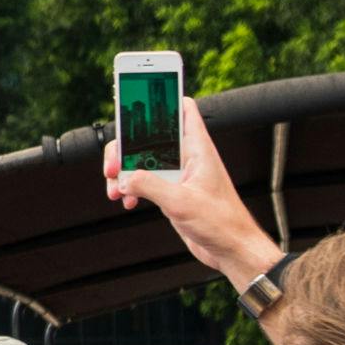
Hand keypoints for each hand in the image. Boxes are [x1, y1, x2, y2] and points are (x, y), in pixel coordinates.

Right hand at [101, 97, 281, 289]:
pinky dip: (130, 188)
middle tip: (113, 164)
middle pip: (149, 135)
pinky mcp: (171, 191)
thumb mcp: (182, 203)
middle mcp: (187, 156)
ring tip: (114, 187)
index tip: (136, 94)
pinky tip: (126, 201)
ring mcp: (177, 173)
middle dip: (125, 146)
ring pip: (141, 159)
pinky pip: (143, 180)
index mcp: (198, 148)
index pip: (182, 108)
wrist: (232, 251)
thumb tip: (125, 179)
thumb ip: (151, 186)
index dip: (161, 97)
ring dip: (123, 171)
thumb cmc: (222, 223)